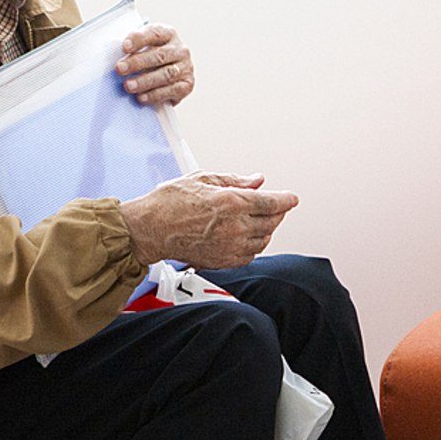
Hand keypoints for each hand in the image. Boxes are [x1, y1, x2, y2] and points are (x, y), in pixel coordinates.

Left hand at [117, 23, 194, 105]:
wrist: (169, 79)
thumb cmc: (149, 60)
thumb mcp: (142, 48)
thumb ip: (131, 49)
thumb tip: (110, 55)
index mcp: (168, 34)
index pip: (154, 34)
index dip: (139, 40)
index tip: (124, 47)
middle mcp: (180, 50)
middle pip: (159, 55)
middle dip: (137, 62)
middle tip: (120, 69)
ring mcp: (186, 67)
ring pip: (166, 74)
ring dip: (145, 81)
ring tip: (128, 86)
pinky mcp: (187, 85)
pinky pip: (172, 90)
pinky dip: (155, 95)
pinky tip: (141, 97)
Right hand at [119, 172, 297, 267]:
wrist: (148, 229)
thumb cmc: (168, 203)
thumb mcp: (203, 179)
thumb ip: (235, 180)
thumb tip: (257, 180)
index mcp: (232, 202)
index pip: (272, 203)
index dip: (286, 200)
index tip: (292, 198)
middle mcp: (235, 226)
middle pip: (272, 222)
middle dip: (278, 213)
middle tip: (276, 207)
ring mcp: (230, 246)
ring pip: (263, 240)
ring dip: (267, 229)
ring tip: (262, 220)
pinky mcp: (222, 261)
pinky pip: (250, 255)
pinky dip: (255, 245)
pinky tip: (249, 237)